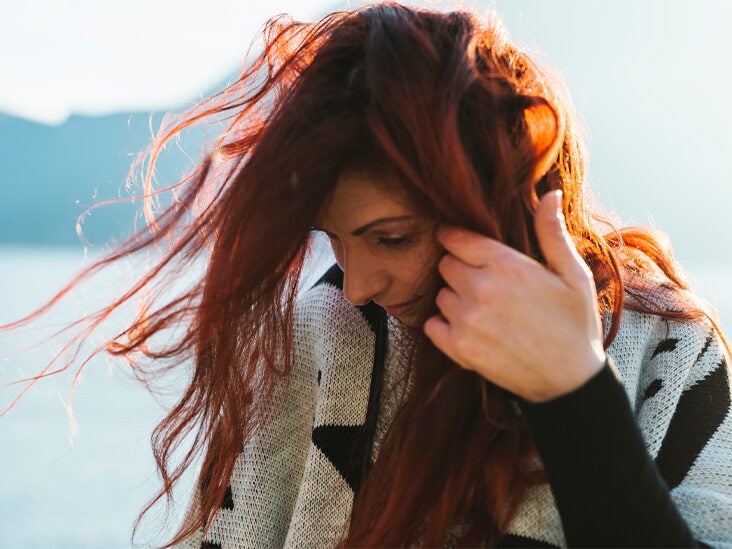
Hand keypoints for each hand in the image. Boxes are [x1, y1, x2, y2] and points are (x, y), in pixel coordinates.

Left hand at [423, 191, 605, 402]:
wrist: (571, 382)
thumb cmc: (575, 324)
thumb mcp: (573, 275)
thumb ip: (552, 233)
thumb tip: (550, 194)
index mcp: (507, 266)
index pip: (457, 238)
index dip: (456, 239)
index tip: (459, 244)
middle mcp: (481, 290)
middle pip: (445, 264)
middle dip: (460, 269)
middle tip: (484, 282)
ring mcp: (467, 320)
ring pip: (440, 293)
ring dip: (454, 297)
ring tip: (483, 309)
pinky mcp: (459, 349)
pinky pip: (431, 324)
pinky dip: (443, 324)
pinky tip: (469, 328)